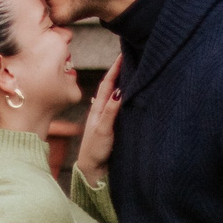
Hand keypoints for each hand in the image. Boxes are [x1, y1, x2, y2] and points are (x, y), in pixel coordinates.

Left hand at [74, 62, 120, 186]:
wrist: (91, 169)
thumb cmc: (95, 150)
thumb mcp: (103, 130)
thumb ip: (110, 112)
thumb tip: (118, 92)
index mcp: (98, 108)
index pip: (108, 84)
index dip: (115, 69)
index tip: (123, 54)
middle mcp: (101, 110)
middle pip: (111, 85)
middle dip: (119, 71)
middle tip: (129, 56)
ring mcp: (105, 117)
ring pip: (114, 94)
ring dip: (121, 82)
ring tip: (130, 69)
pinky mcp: (111, 125)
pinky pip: (117, 105)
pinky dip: (121, 96)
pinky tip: (124, 93)